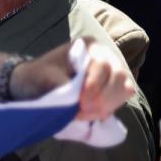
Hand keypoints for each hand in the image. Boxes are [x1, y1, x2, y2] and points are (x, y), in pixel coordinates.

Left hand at [13, 38, 134, 119]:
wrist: (35, 82)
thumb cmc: (39, 75)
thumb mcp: (44, 76)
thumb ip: (60, 83)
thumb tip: (74, 97)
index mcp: (88, 46)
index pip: (102, 64)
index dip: (95, 84)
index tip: (81, 102)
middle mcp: (104, 55)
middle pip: (118, 76)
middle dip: (102, 98)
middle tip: (83, 111)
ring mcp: (112, 71)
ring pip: (124, 87)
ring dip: (107, 105)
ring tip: (85, 114)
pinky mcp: (113, 87)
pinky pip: (122, 97)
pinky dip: (109, 108)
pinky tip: (91, 114)